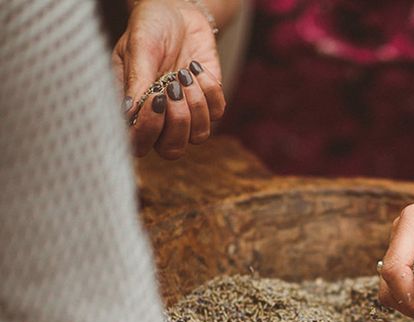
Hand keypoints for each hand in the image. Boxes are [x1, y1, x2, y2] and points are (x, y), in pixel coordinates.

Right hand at [113, 0, 225, 158]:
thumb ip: (136, 81)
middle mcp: (161, 120)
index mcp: (135, 110)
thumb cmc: (150, 28)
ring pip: (199, 136)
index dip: (148, 132)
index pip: (139, 145)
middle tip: (173, 87)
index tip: (156, 99)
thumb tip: (129, 115)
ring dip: (195, 104)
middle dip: (178, 121)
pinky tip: (196, 68)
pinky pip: (217, 114)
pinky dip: (209, 90)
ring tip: (183, 73)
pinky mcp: (211, 104)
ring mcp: (188, 115)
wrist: (178, 12)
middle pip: (172, 150)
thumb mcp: (139, 48)